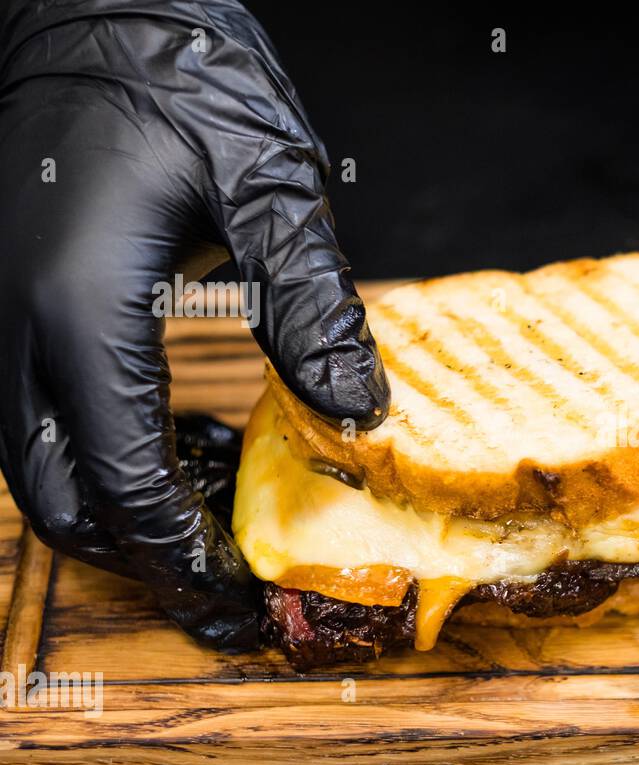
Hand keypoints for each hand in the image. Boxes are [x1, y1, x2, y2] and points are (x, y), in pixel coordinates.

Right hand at [0, 0, 388, 647]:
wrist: (92, 6)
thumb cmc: (177, 74)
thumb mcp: (269, 180)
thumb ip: (310, 301)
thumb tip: (359, 410)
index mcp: (77, 305)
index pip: (122, 475)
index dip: (185, 548)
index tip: (244, 589)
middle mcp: (15, 326)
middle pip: (60, 499)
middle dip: (145, 557)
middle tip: (228, 588)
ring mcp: (0, 318)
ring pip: (43, 470)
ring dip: (127, 513)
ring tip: (222, 518)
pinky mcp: (15, 304)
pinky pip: (46, 419)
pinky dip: (111, 458)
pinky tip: (190, 447)